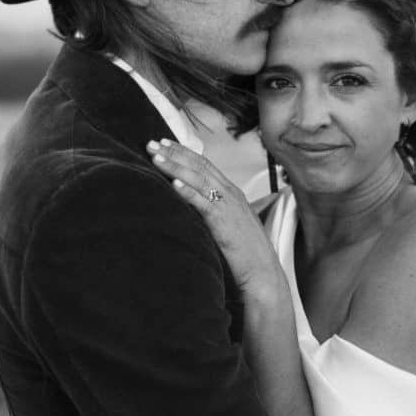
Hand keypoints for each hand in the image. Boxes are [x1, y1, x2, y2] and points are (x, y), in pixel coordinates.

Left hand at [147, 139, 283, 300]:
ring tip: (156, 159)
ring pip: (199, 179)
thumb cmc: (245, 253)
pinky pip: (204, 203)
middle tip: (153, 143)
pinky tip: (174, 184)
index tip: (165, 143)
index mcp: (233, 192)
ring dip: (176, 167)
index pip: (206, 165)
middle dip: (175, 153)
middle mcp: (231, 194)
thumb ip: (214, 211)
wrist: (263, 272)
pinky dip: (189, 192)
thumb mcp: (229, 225)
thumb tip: (192, 206)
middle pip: (200, 166)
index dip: (184, 152)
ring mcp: (229, 206)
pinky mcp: (224, 222)